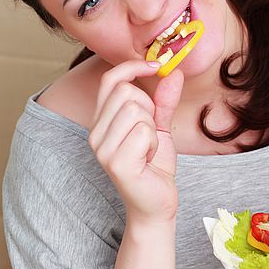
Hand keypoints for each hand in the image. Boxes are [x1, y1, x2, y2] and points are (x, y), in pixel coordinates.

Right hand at [88, 60, 183, 223]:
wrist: (157, 203)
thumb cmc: (154, 165)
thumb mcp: (161, 126)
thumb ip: (164, 100)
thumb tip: (173, 72)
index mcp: (101, 121)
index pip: (109, 79)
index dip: (132, 66)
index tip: (156, 65)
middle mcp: (95, 133)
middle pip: (126, 91)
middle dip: (149, 107)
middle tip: (151, 132)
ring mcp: (102, 149)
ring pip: (135, 109)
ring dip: (152, 127)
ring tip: (149, 148)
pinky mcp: (115, 162)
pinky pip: (143, 131)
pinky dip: (155, 142)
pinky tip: (149, 158)